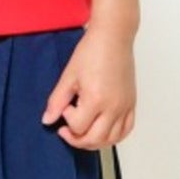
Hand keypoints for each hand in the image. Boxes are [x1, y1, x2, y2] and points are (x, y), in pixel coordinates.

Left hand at [40, 24, 135, 149]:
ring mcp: (125, 107)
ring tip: (83, 131)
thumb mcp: (69, 75)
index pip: (78, 127)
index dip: (67, 120)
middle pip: (95, 139)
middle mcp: (113, 107)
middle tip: (67, 130)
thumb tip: (47, 120)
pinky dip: (114, 136)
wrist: (112, 36)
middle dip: (77, 139)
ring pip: (112, 140)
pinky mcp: (131, 104)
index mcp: (96, 99)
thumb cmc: (92, 50)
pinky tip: (103, 130)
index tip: (65, 106)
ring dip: (95, 141)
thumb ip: (57, 100)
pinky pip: (126, 130)